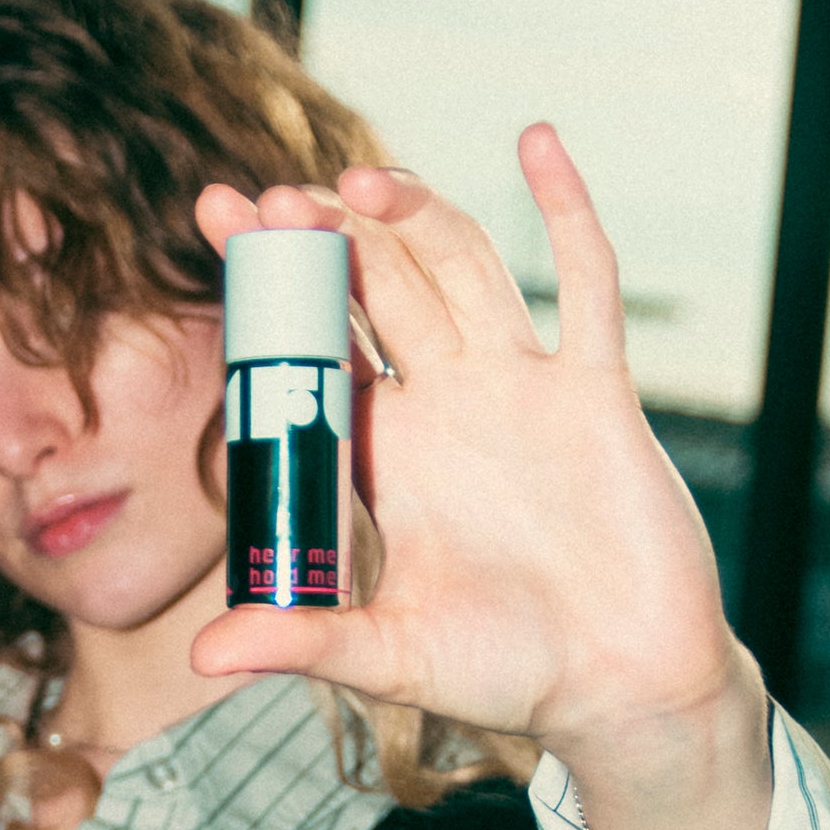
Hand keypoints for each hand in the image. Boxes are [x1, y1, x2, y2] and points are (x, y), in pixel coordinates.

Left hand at [193, 126, 770, 829]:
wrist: (625, 686)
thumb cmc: (510, 675)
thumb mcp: (395, 657)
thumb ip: (305, 642)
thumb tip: (204, 657)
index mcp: (386, 455)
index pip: (312, 346)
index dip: (267, 284)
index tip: (218, 217)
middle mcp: (445, 406)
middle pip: (375, 288)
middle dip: (326, 238)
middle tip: (275, 197)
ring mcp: (520, 388)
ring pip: (462, 267)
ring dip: (417, 214)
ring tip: (362, 180)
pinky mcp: (596, 391)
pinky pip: (585, 284)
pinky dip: (566, 212)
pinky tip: (536, 143)